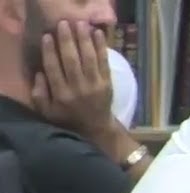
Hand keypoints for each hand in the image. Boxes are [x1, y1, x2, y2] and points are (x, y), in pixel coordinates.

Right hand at [31, 20, 115, 143]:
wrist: (97, 128)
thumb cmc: (69, 117)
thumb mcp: (48, 111)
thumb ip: (40, 93)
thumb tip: (39, 73)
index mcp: (62, 94)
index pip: (53, 69)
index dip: (50, 51)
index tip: (47, 36)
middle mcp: (78, 89)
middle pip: (71, 61)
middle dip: (67, 40)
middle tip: (64, 24)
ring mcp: (95, 85)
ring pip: (89, 59)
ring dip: (84, 39)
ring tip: (81, 24)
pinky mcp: (108, 83)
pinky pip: (104, 62)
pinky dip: (101, 47)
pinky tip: (98, 34)